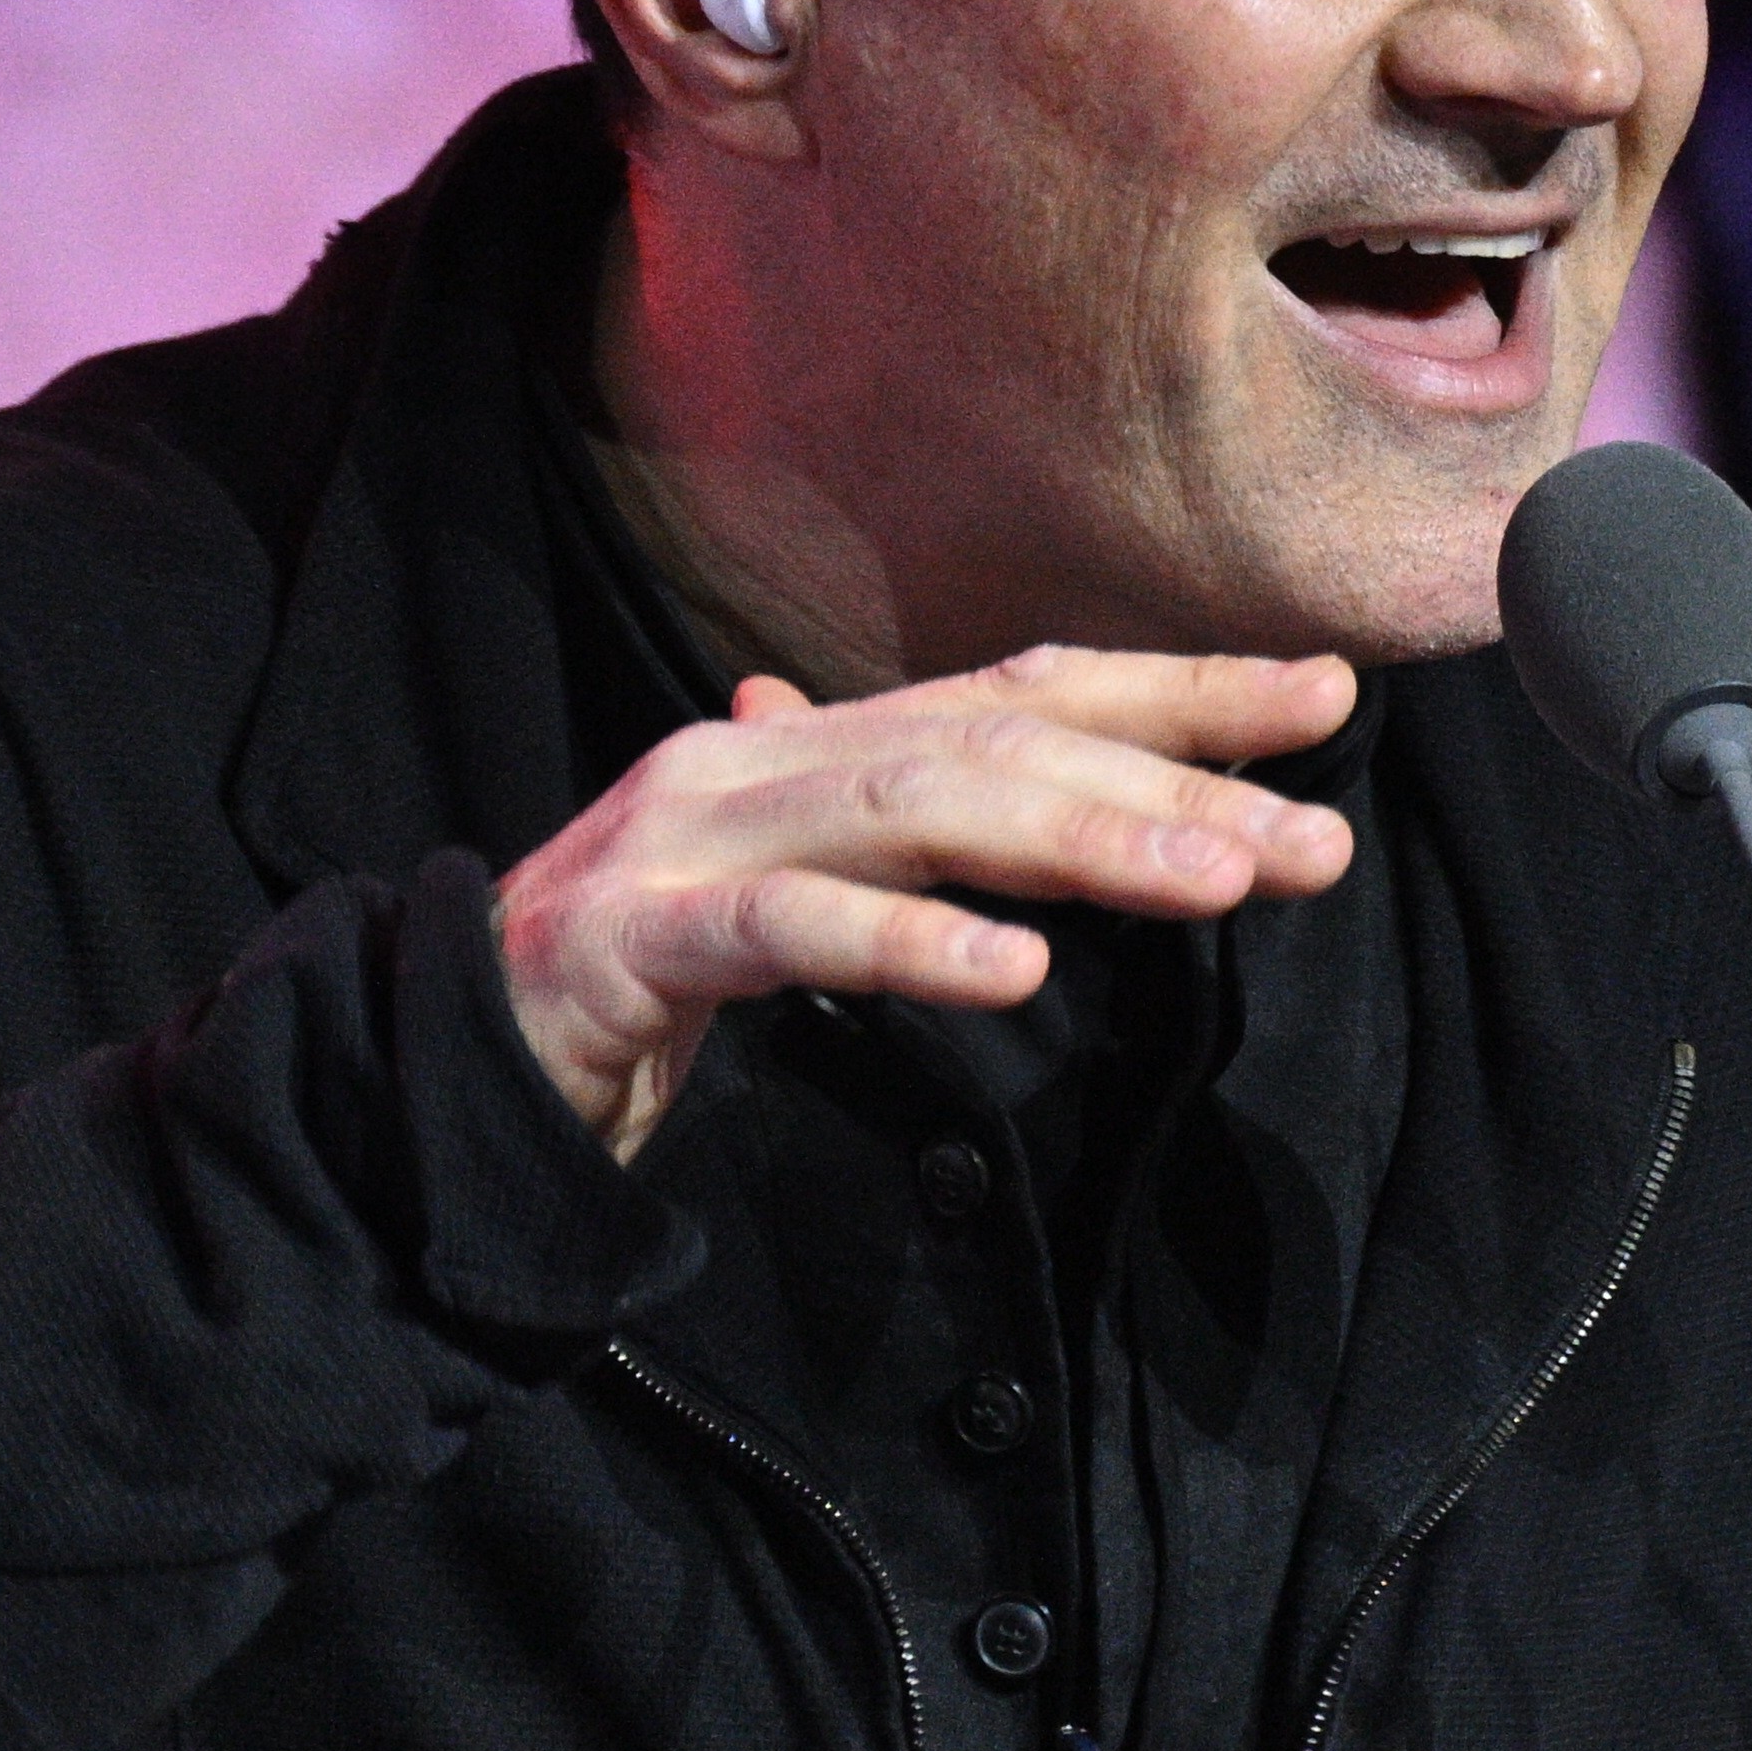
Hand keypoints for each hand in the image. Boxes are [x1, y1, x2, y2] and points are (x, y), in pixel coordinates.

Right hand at [492, 646, 1356, 1158]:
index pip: (1027, 691)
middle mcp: (762, 758)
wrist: (423, 1060)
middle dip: (1173, 780)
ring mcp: (688, 836)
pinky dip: (909, 944)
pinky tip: (1017, 974)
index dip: (1180, 690)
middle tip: (1316, 837)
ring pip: (918, 810)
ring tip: (1218, 880)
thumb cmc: (634, 985)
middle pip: (1001, 742)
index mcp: (815, 746)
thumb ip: (914, 846)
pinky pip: (791, 930)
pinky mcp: (626, 941)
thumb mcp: (804, 901)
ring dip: (1082, 840)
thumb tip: (1037, 774)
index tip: (1328, 702)